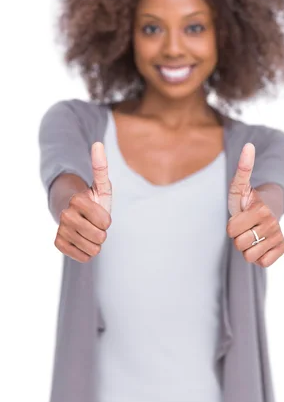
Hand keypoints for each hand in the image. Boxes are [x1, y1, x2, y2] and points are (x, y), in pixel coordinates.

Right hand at [54, 142, 111, 262]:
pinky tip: (82, 240)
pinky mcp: (58, 243)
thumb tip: (98, 144)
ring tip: (89, 230)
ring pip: (93, 249)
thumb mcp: (101, 185)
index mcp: (77, 200)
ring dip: (95, 242)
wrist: (74, 213)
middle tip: (94, 223)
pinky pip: (83, 257)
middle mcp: (66, 215)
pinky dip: (86, 251)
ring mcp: (61, 230)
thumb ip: (101, 167)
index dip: (107, 220)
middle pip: (100, 237)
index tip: (99, 213)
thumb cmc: (92, 199)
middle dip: (102, 232)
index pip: (105, 222)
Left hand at [226, 143, 283, 267]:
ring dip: (248, 248)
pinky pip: (263, 263)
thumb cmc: (248, 200)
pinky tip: (263, 245)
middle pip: (239, 244)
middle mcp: (272, 222)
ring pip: (250, 256)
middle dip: (238, 238)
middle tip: (246, 227)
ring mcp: (278, 235)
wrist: (268, 208)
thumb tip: (249, 145)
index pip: (231, 230)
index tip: (241, 216)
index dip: (232, 226)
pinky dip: (260, 258)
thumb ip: (242, 169)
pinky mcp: (283, 247)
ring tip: (253, 235)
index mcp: (260, 209)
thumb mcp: (240, 187)